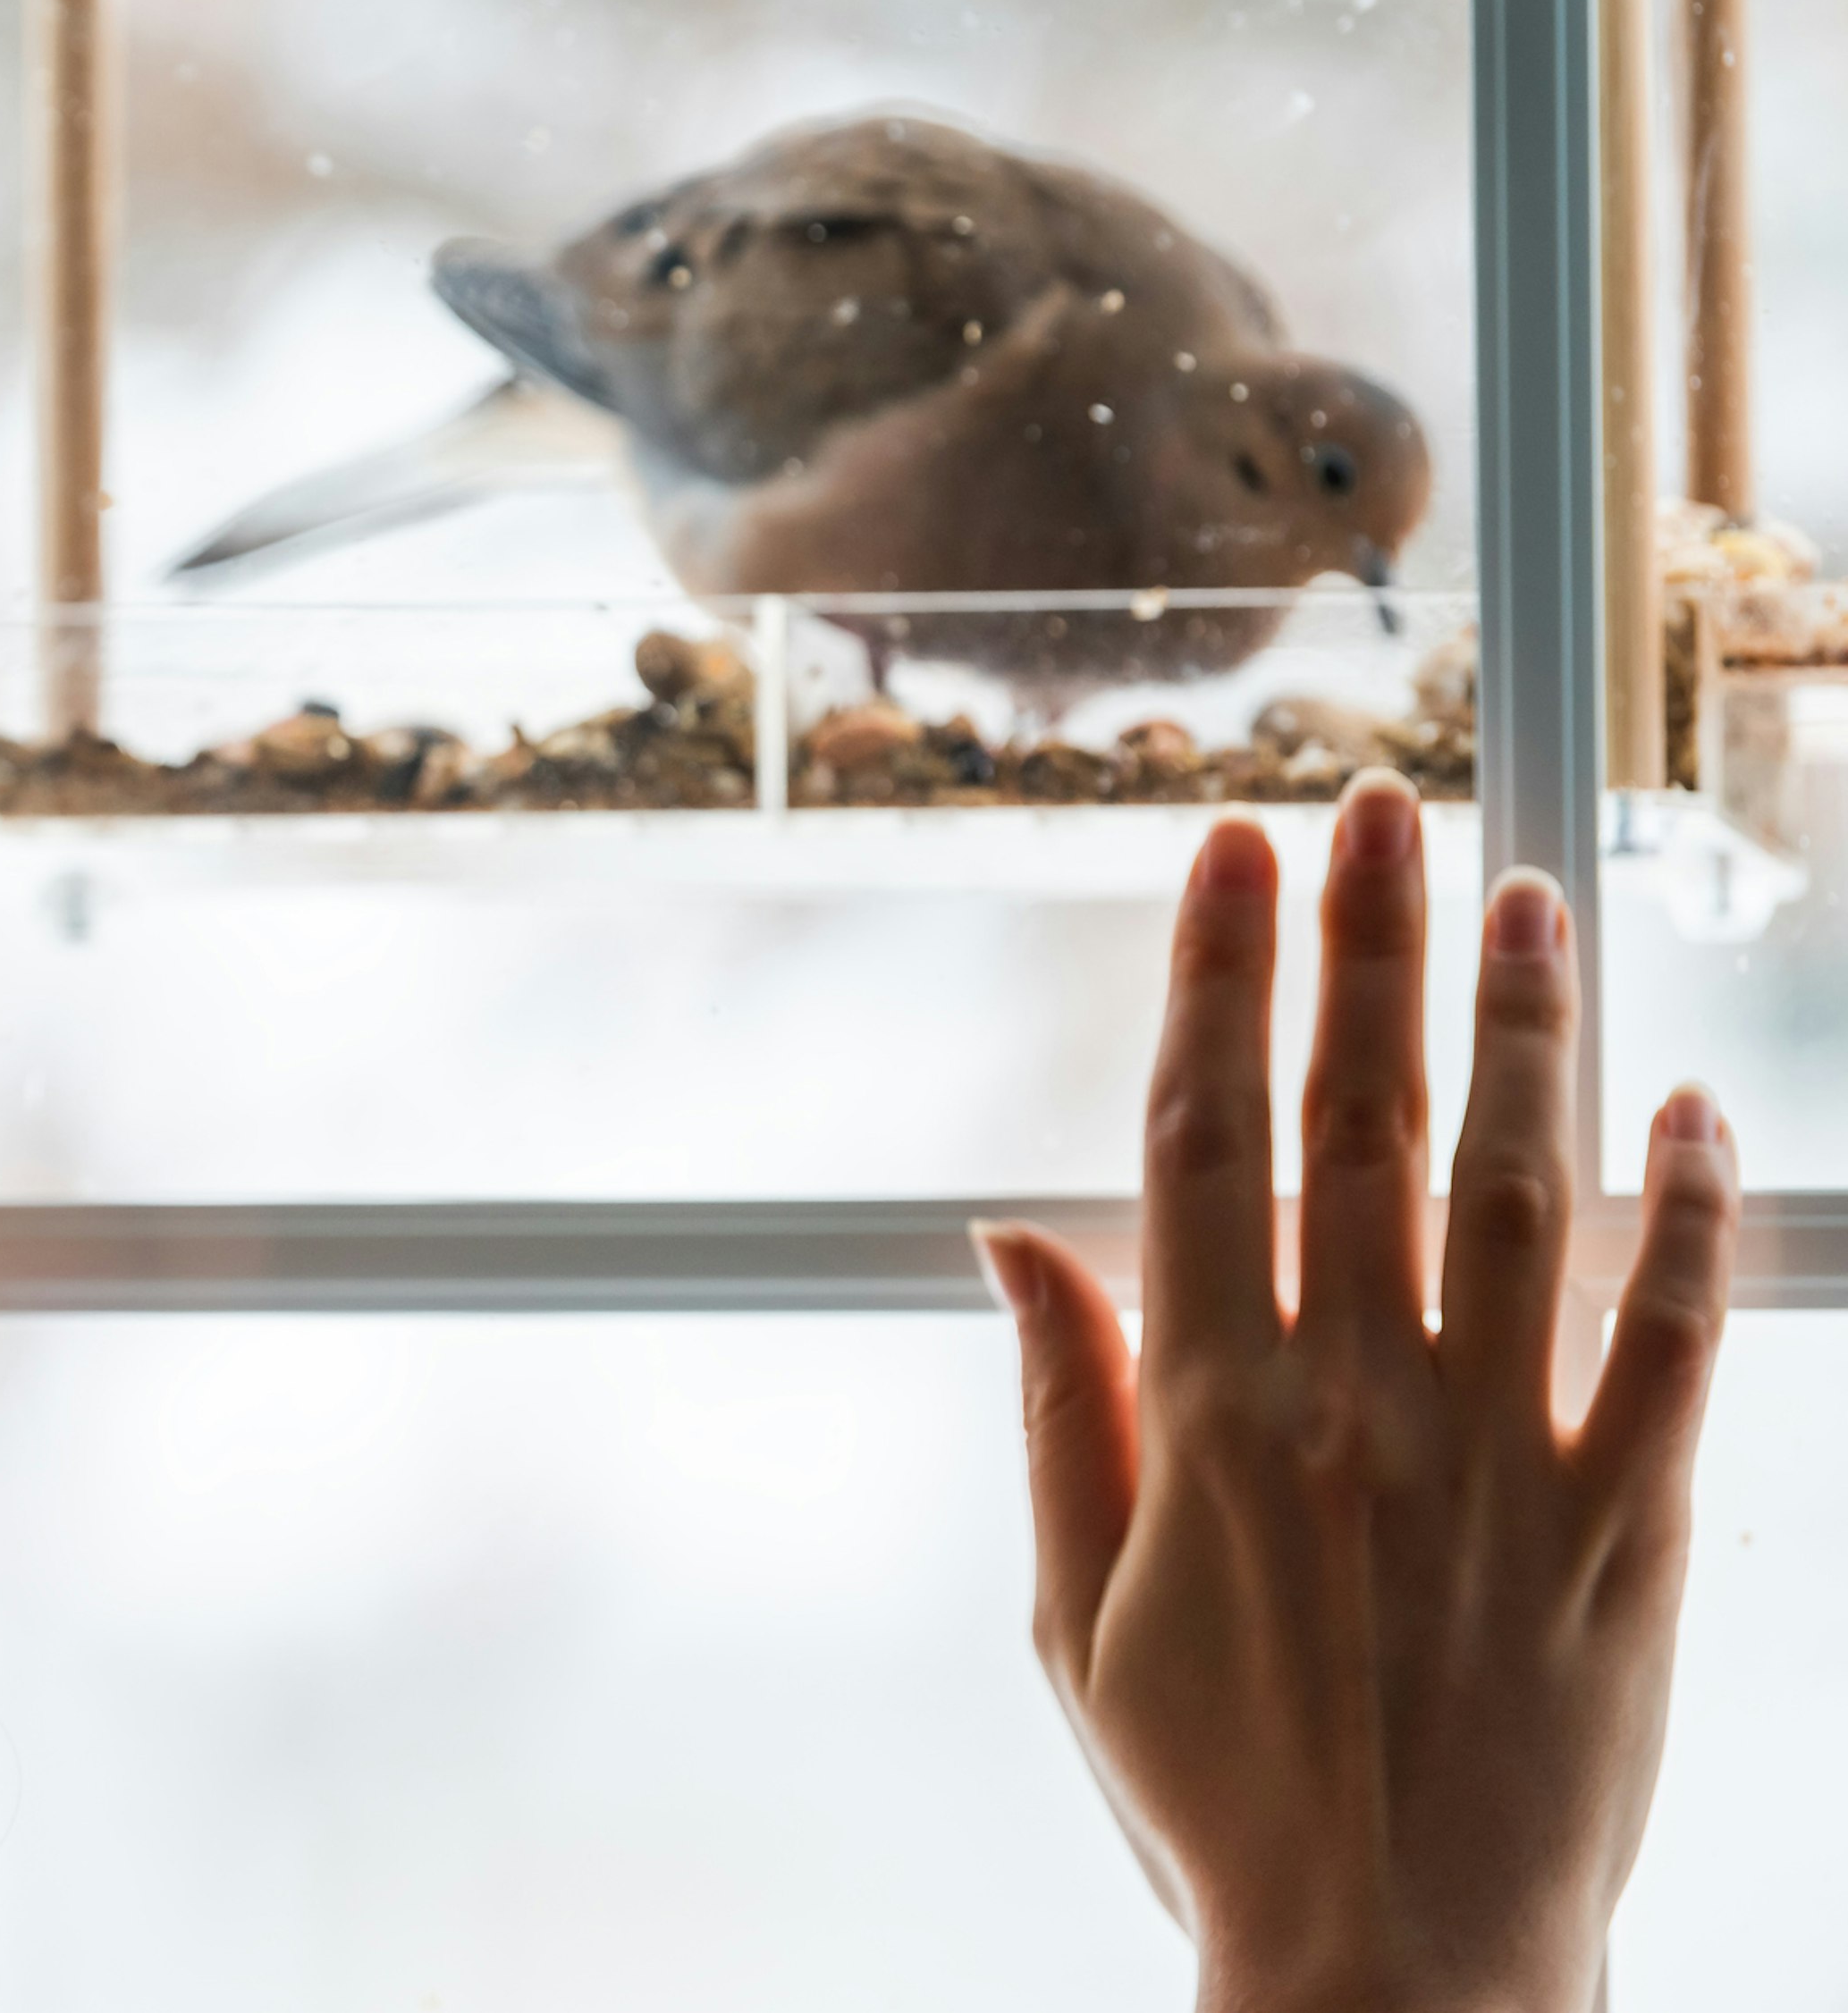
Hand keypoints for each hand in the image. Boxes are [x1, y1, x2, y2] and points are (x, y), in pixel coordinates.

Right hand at [975, 774, 1739, 2012]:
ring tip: (1524, 898)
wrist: (1396, 1978)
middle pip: (1362, 1123)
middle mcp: (1359, 1402)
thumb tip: (1009, 1240)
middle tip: (1375, 807)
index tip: (1227, 854)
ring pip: (1524, 1193)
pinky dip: (1692, 1217)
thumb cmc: (1217, 1801)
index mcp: (1211, 1415)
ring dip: (1524, 1032)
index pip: (1201, 1138)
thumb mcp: (1076, 1616)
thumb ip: (1058, 1411)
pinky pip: (1672, 1342)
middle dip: (1364, 948)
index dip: (1211, 977)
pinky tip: (1695, 1104)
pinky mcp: (1628, 1532)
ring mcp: (1504, 1457)